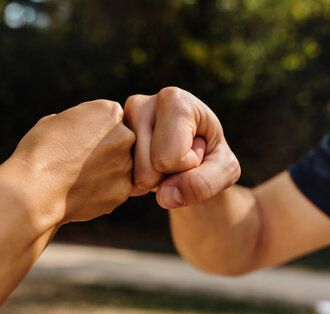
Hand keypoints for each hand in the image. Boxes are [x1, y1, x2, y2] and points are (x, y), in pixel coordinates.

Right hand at [9, 100, 134, 225]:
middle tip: (79, 163)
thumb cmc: (39, 152)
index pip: (112, 119)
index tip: (78, 142)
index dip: (94, 132)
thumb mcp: (53, 122)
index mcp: (109, 111)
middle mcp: (125, 135)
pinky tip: (82, 193)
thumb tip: (77, 128)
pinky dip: (103, 192)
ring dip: (106, 172)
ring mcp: (127, 164)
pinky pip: (116, 189)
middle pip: (121, 142)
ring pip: (120, 167)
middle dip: (106, 151)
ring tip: (77, 179)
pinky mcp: (124, 190)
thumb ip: (76, 122)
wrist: (36, 189)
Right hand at [124, 87, 239, 208]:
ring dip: (153, 181)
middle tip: (179, 157)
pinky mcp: (105, 142)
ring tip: (164, 161)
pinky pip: (118, 181)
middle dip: (169, 176)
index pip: (172, 159)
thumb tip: (164, 197)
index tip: (196, 150)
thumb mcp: (224, 171)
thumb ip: (204, 184)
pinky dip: (137, 184)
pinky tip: (147, 166)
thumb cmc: (212, 158)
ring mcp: (117, 124)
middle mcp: (139, 104)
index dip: (189, 166)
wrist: (193, 157)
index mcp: (174, 100)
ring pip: (132, 179)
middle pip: (148, 171)